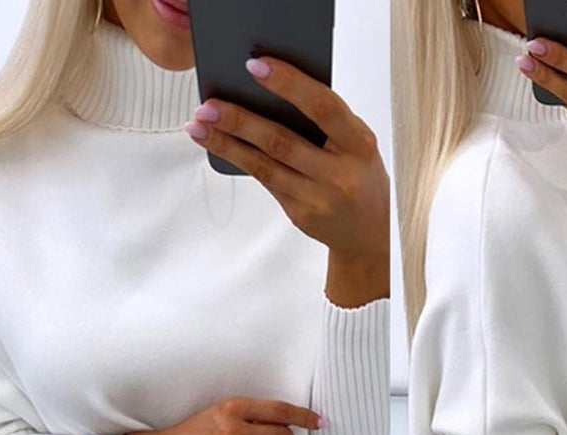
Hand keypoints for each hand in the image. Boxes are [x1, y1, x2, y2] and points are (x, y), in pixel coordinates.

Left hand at [184, 57, 389, 303]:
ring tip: (199, 124)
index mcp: (358, 145)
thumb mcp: (357, 144)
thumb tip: (273, 90)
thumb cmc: (359, 176)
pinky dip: (238, 160)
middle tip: (208, 104)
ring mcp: (318, 198)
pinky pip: (264, 181)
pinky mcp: (299, 214)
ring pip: (264, 165)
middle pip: (282, 141)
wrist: (367, 235)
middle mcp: (339, 174)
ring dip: (227, 143)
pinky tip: (218, 144)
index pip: (322, 108)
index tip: (255, 66)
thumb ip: (328, 121)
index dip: (289, 85)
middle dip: (241, 120)